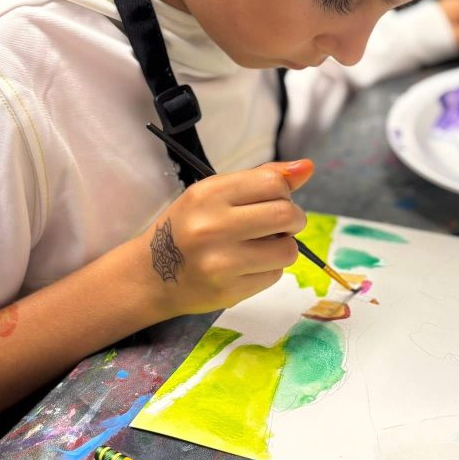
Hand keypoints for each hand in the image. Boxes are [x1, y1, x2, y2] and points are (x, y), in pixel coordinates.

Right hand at [134, 159, 314, 316]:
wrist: (151, 275)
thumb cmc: (188, 226)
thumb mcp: (215, 192)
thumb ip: (262, 178)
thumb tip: (307, 167)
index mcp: (209, 194)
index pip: (274, 184)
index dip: (284, 192)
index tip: (274, 200)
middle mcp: (213, 227)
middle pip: (286, 216)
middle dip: (293, 219)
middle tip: (279, 225)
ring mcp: (221, 263)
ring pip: (288, 249)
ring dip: (284, 246)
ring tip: (263, 245)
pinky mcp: (229, 292)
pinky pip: (274, 275)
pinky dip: (269, 268)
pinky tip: (247, 265)